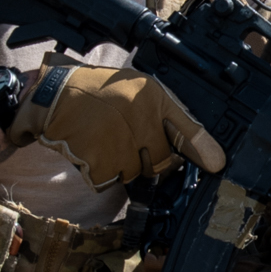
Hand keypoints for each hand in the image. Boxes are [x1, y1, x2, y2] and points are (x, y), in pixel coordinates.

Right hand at [9, 65, 224, 187]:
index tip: (217, 164)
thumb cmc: (99, 92)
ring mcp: (119, 143)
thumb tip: (204, 153)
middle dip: (151, 160)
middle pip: (162, 162)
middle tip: (131, 142)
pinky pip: (109, 180)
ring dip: (123, 165)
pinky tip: (91, 148)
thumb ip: (168, 117)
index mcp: (152, 98)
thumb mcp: (138, 91)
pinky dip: (100, 171)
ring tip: (106, 139)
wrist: (53, 96)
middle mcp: (139, 120)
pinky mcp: (98, 162)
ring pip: (135, 174)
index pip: (186, 129)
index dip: (202, 149)